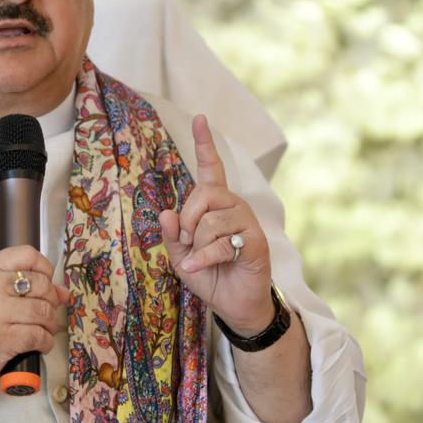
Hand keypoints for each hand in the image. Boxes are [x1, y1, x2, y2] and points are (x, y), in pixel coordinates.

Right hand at [0, 246, 70, 398]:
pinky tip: (39, 344)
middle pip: (41, 284)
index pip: (27, 254)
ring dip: (49, 324)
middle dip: (50, 301)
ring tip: (42, 330)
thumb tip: (63, 292)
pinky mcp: (1, 339)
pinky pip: (38, 335)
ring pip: (42, 311)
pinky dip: (45, 342)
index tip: (45, 282)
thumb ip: (26, 289)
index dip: (44, 268)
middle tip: (44, 313)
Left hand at [160, 115, 275, 335]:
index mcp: (214, 204)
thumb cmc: (209, 275)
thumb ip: (172, 235)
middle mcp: (233, 206)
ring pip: (210, 221)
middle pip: (204, 194)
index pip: (210, 168)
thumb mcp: (180, 256)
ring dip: (197, 245)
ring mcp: (246, 222)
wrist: (234, 305)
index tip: (199, 118)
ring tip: (202, 258)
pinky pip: (221, 242)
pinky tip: (198, 267)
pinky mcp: (255, 242)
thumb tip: (167, 212)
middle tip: (187, 242)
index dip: (204, 143)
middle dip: (187, 221)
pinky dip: (203, 259)